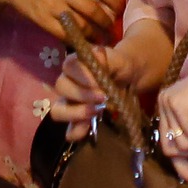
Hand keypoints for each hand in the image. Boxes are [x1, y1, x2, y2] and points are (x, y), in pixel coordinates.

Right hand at [0, 0, 121, 41]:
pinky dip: (77, 40)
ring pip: (82, 25)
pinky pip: (65, 34)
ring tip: (100, 39)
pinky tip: (82, 42)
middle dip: (106, 23)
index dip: (114, 2)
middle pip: (94, 10)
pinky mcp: (43, 20)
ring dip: (95, 35)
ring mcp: (53, 6)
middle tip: (111, 29)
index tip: (119, 10)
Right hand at [49, 26, 163, 123]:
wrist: (128, 79)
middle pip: (61, 88)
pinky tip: (88, 128)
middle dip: (82, 95)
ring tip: (95, 112)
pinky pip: (68, 130)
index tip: (100, 82)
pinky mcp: (76, 120)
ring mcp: (68, 102)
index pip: (69, 67)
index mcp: (74, 64)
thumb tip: (96, 55)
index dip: (83, 77)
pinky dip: (76, 131)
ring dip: (76, 113)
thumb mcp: (117, 59)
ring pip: (58, 110)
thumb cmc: (119, 66)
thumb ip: (105, 57)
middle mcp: (66, 82)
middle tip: (103, 98)